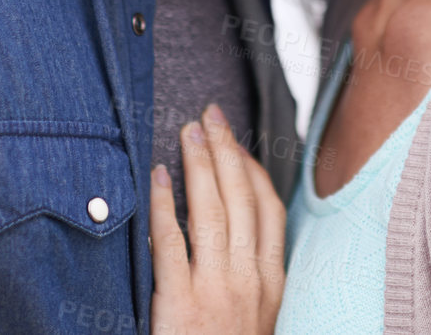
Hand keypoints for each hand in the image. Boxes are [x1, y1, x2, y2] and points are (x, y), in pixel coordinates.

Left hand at [150, 102, 286, 334]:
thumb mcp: (258, 318)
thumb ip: (251, 277)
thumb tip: (238, 234)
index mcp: (272, 283)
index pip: (268, 210)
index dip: (251, 169)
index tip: (236, 142)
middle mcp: (249, 280)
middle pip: (241, 199)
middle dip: (226, 151)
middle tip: (210, 117)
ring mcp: (216, 289)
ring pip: (211, 212)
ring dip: (199, 165)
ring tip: (187, 132)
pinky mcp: (180, 303)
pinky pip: (171, 242)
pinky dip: (165, 205)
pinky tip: (158, 178)